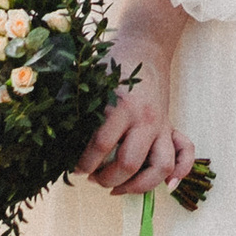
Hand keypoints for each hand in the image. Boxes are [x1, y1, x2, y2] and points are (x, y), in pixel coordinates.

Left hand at [77, 0, 198, 200]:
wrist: (145, 48)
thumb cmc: (112, 66)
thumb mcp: (91, 81)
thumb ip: (74, 104)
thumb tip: (49, 133)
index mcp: (121, 106)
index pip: (102, 145)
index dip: (85, 163)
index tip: (74, 169)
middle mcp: (144, 118)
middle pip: (129, 163)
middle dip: (106, 179)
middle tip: (92, 178)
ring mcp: (161, 125)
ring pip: (159, 167)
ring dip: (138, 185)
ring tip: (119, 187)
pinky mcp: (171, 127)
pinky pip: (186, 154)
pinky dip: (181, 172)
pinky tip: (168, 186)